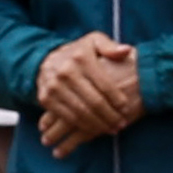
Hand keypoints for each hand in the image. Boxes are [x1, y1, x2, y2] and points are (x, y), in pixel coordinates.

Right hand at [33, 35, 142, 152]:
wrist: (45, 59)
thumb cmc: (78, 53)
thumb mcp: (94, 42)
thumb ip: (110, 47)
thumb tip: (126, 51)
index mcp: (81, 58)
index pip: (104, 84)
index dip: (117, 99)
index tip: (127, 108)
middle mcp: (65, 72)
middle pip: (94, 102)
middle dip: (110, 116)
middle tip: (122, 124)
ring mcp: (53, 86)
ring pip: (81, 112)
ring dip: (99, 125)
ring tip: (112, 129)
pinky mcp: (45, 99)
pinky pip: (67, 117)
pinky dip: (82, 126)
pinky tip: (95, 130)